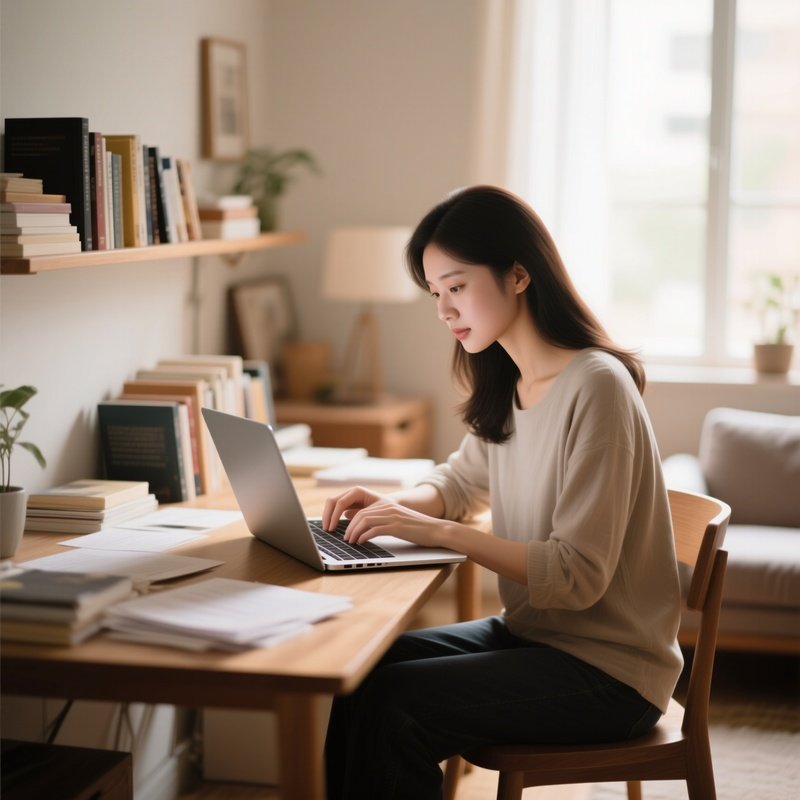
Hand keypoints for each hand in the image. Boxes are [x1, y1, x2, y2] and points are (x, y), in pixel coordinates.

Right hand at [322, 486, 390, 530]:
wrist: (389, 504)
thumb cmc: (385, 508)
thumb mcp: (375, 513)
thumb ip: (362, 517)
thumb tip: (349, 525)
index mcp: (357, 491)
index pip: (340, 502)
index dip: (334, 516)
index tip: (332, 528)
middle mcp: (350, 492)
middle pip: (332, 501)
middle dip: (327, 516)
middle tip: (327, 530)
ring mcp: (347, 497)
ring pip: (331, 504)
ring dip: (327, 516)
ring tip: (327, 529)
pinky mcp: (347, 503)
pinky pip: (335, 508)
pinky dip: (331, 517)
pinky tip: (331, 527)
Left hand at [326, 493, 446, 551]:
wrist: (437, 530)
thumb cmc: (418, 529)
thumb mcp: (398, 522)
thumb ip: (383, 521)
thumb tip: (365, 527)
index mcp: (388, 506)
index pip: (363, 510)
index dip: (351, 521)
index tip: (346, 531)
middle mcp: (389, 508)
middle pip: (361, 514)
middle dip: (349, 527)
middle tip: (345, 538)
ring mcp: (393, 517)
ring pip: (365, 520)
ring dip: (354, 532)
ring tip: (350, 541)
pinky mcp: (397, 527)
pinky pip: (375, 529)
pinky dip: (364, 536)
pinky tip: (361, 542)